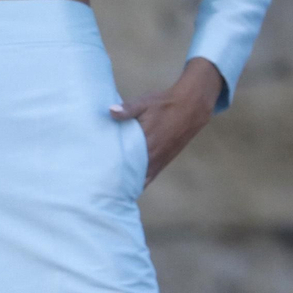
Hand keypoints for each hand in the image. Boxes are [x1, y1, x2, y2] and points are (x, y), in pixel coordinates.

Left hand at [109, 57, 222, 188]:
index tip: (101, 178)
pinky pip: (152, 176)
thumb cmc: (165, 104)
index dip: (113, 172)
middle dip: (119, 181)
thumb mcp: (144, 103)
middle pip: (133, 176)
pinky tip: (132, 183)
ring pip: (143, 179)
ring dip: (131, 183)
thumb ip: (127, 109)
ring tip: (115, 189)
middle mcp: (154, 156)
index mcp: (146, 143)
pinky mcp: (166, 160)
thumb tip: (110, 111)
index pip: (126, 164)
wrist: (191, 107)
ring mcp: (161, 160)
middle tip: (104, 186)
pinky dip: (142, 180)